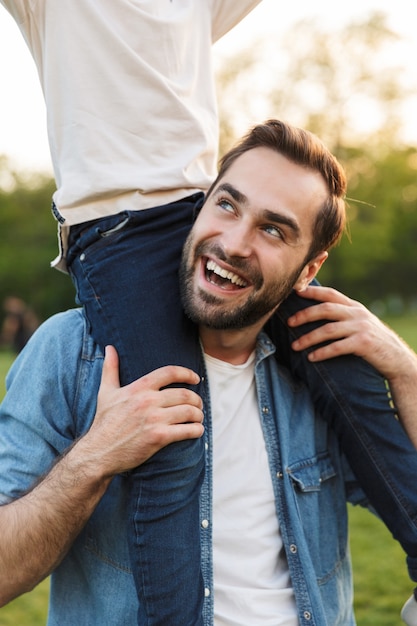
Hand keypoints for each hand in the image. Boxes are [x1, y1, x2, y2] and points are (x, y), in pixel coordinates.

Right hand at [81, 346, 203, 476]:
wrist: (99, 452)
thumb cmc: (104, 422)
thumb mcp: (105, 392)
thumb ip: (110, 368)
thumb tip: (109, 348)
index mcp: (139, 388)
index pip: (170, 372)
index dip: (187, 373)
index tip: (195, 378)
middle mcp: (148, 401)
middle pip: (184, 394)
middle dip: (196, 399)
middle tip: (198, 404)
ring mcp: (154, 419)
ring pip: (189, 412)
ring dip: (198, 415)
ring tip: (198, 417)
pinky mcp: (158, 437)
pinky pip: (186, 431)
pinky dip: (196, 430)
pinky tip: (196, 430)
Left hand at [287, 285, 415, 380]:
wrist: (398, 360)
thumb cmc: (374, 344)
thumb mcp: (361, 324)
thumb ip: (344, 317)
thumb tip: (317, 313)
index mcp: (355, 307)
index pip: (330, 294)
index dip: (312, 292)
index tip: (294, 292)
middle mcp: (358, 314)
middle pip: (325, 309)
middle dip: (304, 315)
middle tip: (289, 323)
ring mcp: (361, 328)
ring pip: (328, 329)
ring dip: (308, 338)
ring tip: (295, 346)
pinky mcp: (364, 343)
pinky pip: (337, 347)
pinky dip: (322, 352)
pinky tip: (311, 358)